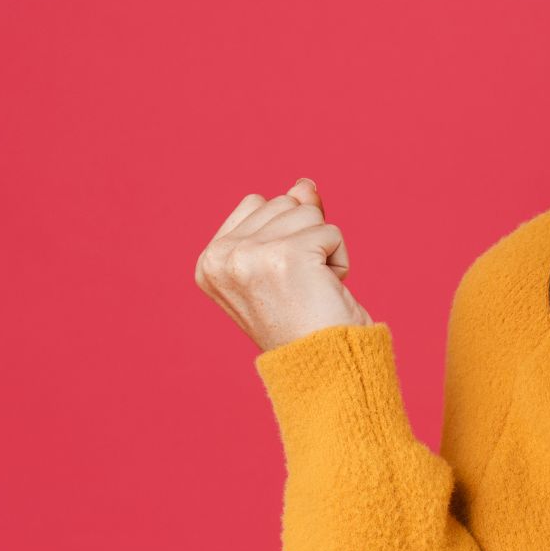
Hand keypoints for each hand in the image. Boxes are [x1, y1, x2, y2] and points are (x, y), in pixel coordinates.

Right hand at [194, 176, 373, 353]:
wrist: (323, 367)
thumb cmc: (307, 321)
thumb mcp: (287, 262)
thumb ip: (288, 218)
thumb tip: (304, 183)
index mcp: (209, 261)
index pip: (258, 203)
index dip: (286, 234)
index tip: (281, 280)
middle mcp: (220, 257)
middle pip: (284, 202)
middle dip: (306, 240)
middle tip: (300, 289)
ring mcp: (249, 255)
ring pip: (308, 212)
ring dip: (324, 250)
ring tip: (312, 291)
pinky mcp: (286, 255)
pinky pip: (332, 231)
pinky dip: (340, 261)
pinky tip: (325, 292)